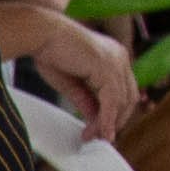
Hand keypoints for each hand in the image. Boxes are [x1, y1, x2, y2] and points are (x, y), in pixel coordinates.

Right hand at [0, 1, 136, 139]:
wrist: (40, 34)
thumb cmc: (50, 50)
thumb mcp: (71, 83)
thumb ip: (86, 99)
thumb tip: (94, 118)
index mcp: (113, 56)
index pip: (123, 90)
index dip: (114, 112)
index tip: (100, 128)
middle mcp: (120, 57)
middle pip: (129, 97)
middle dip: (115, 120)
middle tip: (98, 136)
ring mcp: (116, 61)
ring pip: (121, 102)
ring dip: (107, 123)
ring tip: (91, 136)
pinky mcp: (107, 68)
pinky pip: (112, 101)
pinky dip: (107, 119)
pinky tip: (99, 131)